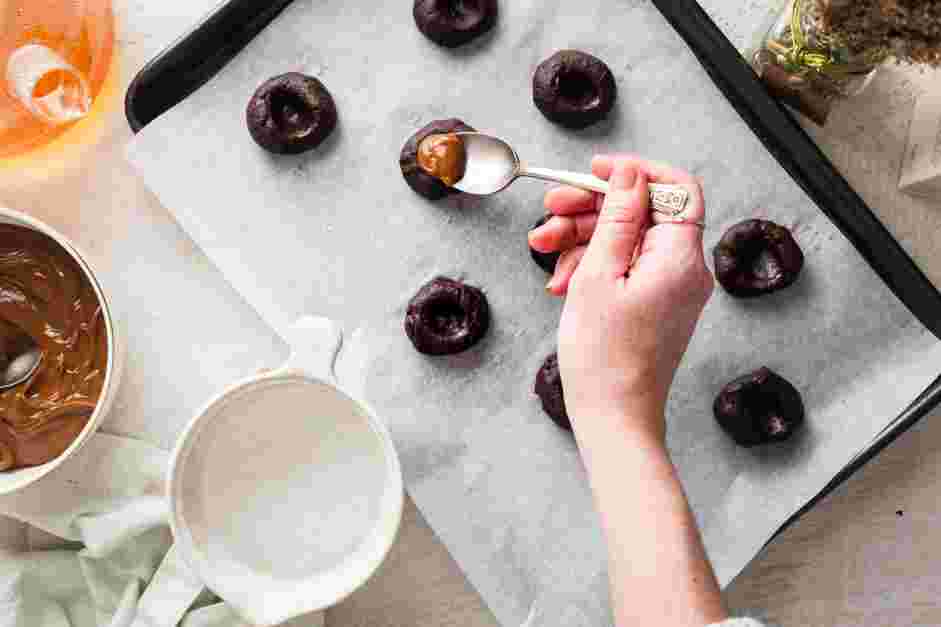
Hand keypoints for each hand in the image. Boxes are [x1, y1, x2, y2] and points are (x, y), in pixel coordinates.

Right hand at [529, 156, 711, 441]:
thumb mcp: (599, 274)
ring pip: (627, 240)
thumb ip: (617, 217)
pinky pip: (625, 268)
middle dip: (593, 207)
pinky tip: (562, 280)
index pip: (677, 189)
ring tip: (542, 248)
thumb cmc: (604, 357)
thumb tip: (630, 175)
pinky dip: (593, 266)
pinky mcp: (654, 304)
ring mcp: (670, 289)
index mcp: (680, 258)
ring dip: (583, 237)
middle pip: (643, 213)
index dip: (637, 173)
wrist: (613, 418)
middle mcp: (684, 270)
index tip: (596, 171)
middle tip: (550, 210)